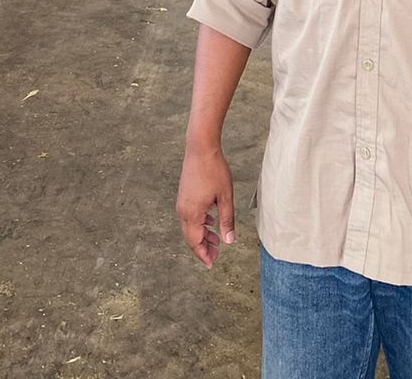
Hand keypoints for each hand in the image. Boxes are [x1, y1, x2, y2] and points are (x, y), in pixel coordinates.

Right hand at [176, 143, 236, 267]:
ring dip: (202, 235)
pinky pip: (190, 215)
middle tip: (216, 255)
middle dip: (203, 247)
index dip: (203, 255)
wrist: (200, 147)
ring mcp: (182, 202)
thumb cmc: (214, 170)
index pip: (195, 242)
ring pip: (190, 226)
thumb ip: (226, 220)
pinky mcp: (184, 194)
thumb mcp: (225, 197)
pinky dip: (200, 223)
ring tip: (217, 240)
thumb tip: (229, 241)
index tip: (212, 264)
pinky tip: (210, 220)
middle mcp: (183, 210)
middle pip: (191, 236)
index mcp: (192, 213)